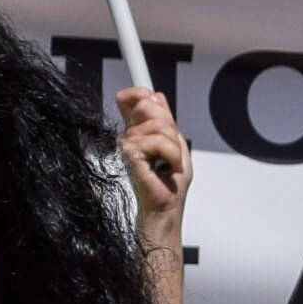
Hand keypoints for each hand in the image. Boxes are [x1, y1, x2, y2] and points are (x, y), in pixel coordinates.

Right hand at [113, 84, 191, 247]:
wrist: (164, 210)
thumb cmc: (169, 187)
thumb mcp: (175, 147)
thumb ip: (166, 122)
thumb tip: (156, 96)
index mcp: (138, 132)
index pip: (133, 100)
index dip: (141, 93)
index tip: (149, 95)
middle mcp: (129, 136)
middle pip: (148, 104)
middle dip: (168, 125)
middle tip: (171, 148)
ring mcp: (127, 144)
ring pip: (158, 124)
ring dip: (173, 146)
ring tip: (170, 162)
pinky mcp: (129, 154)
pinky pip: (158, 140)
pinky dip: (171, 154)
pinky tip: (168, 166)